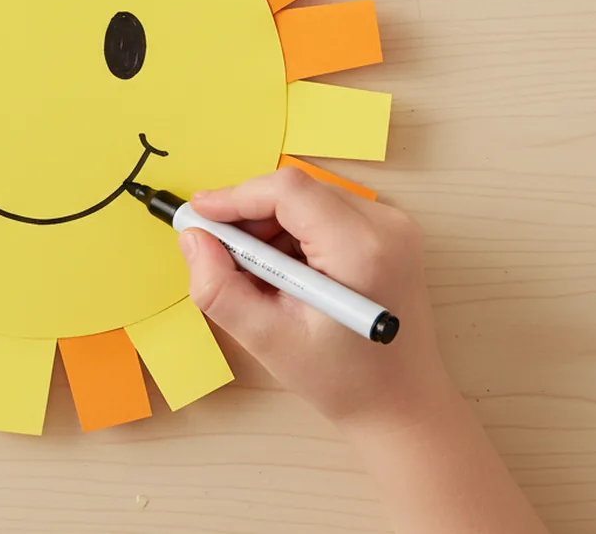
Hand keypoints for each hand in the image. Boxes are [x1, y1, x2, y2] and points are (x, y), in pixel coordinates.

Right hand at [180, 166, 455, 433]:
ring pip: (307, 199)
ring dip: (269, 227)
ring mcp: (393, 227)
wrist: (403, 405)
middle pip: (296, 191)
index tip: (197, 215)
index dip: (235, 196)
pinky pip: (325, 212)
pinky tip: (284, 275)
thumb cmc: (344, 381)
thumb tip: (193, 238)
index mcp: (361, 249)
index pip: (287, 191)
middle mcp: (385, 226)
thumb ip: (218, 288)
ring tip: (256, 277)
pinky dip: (292, 234)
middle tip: (220, 254)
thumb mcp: (268, 340)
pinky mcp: (389, 234)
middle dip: (249, 215)